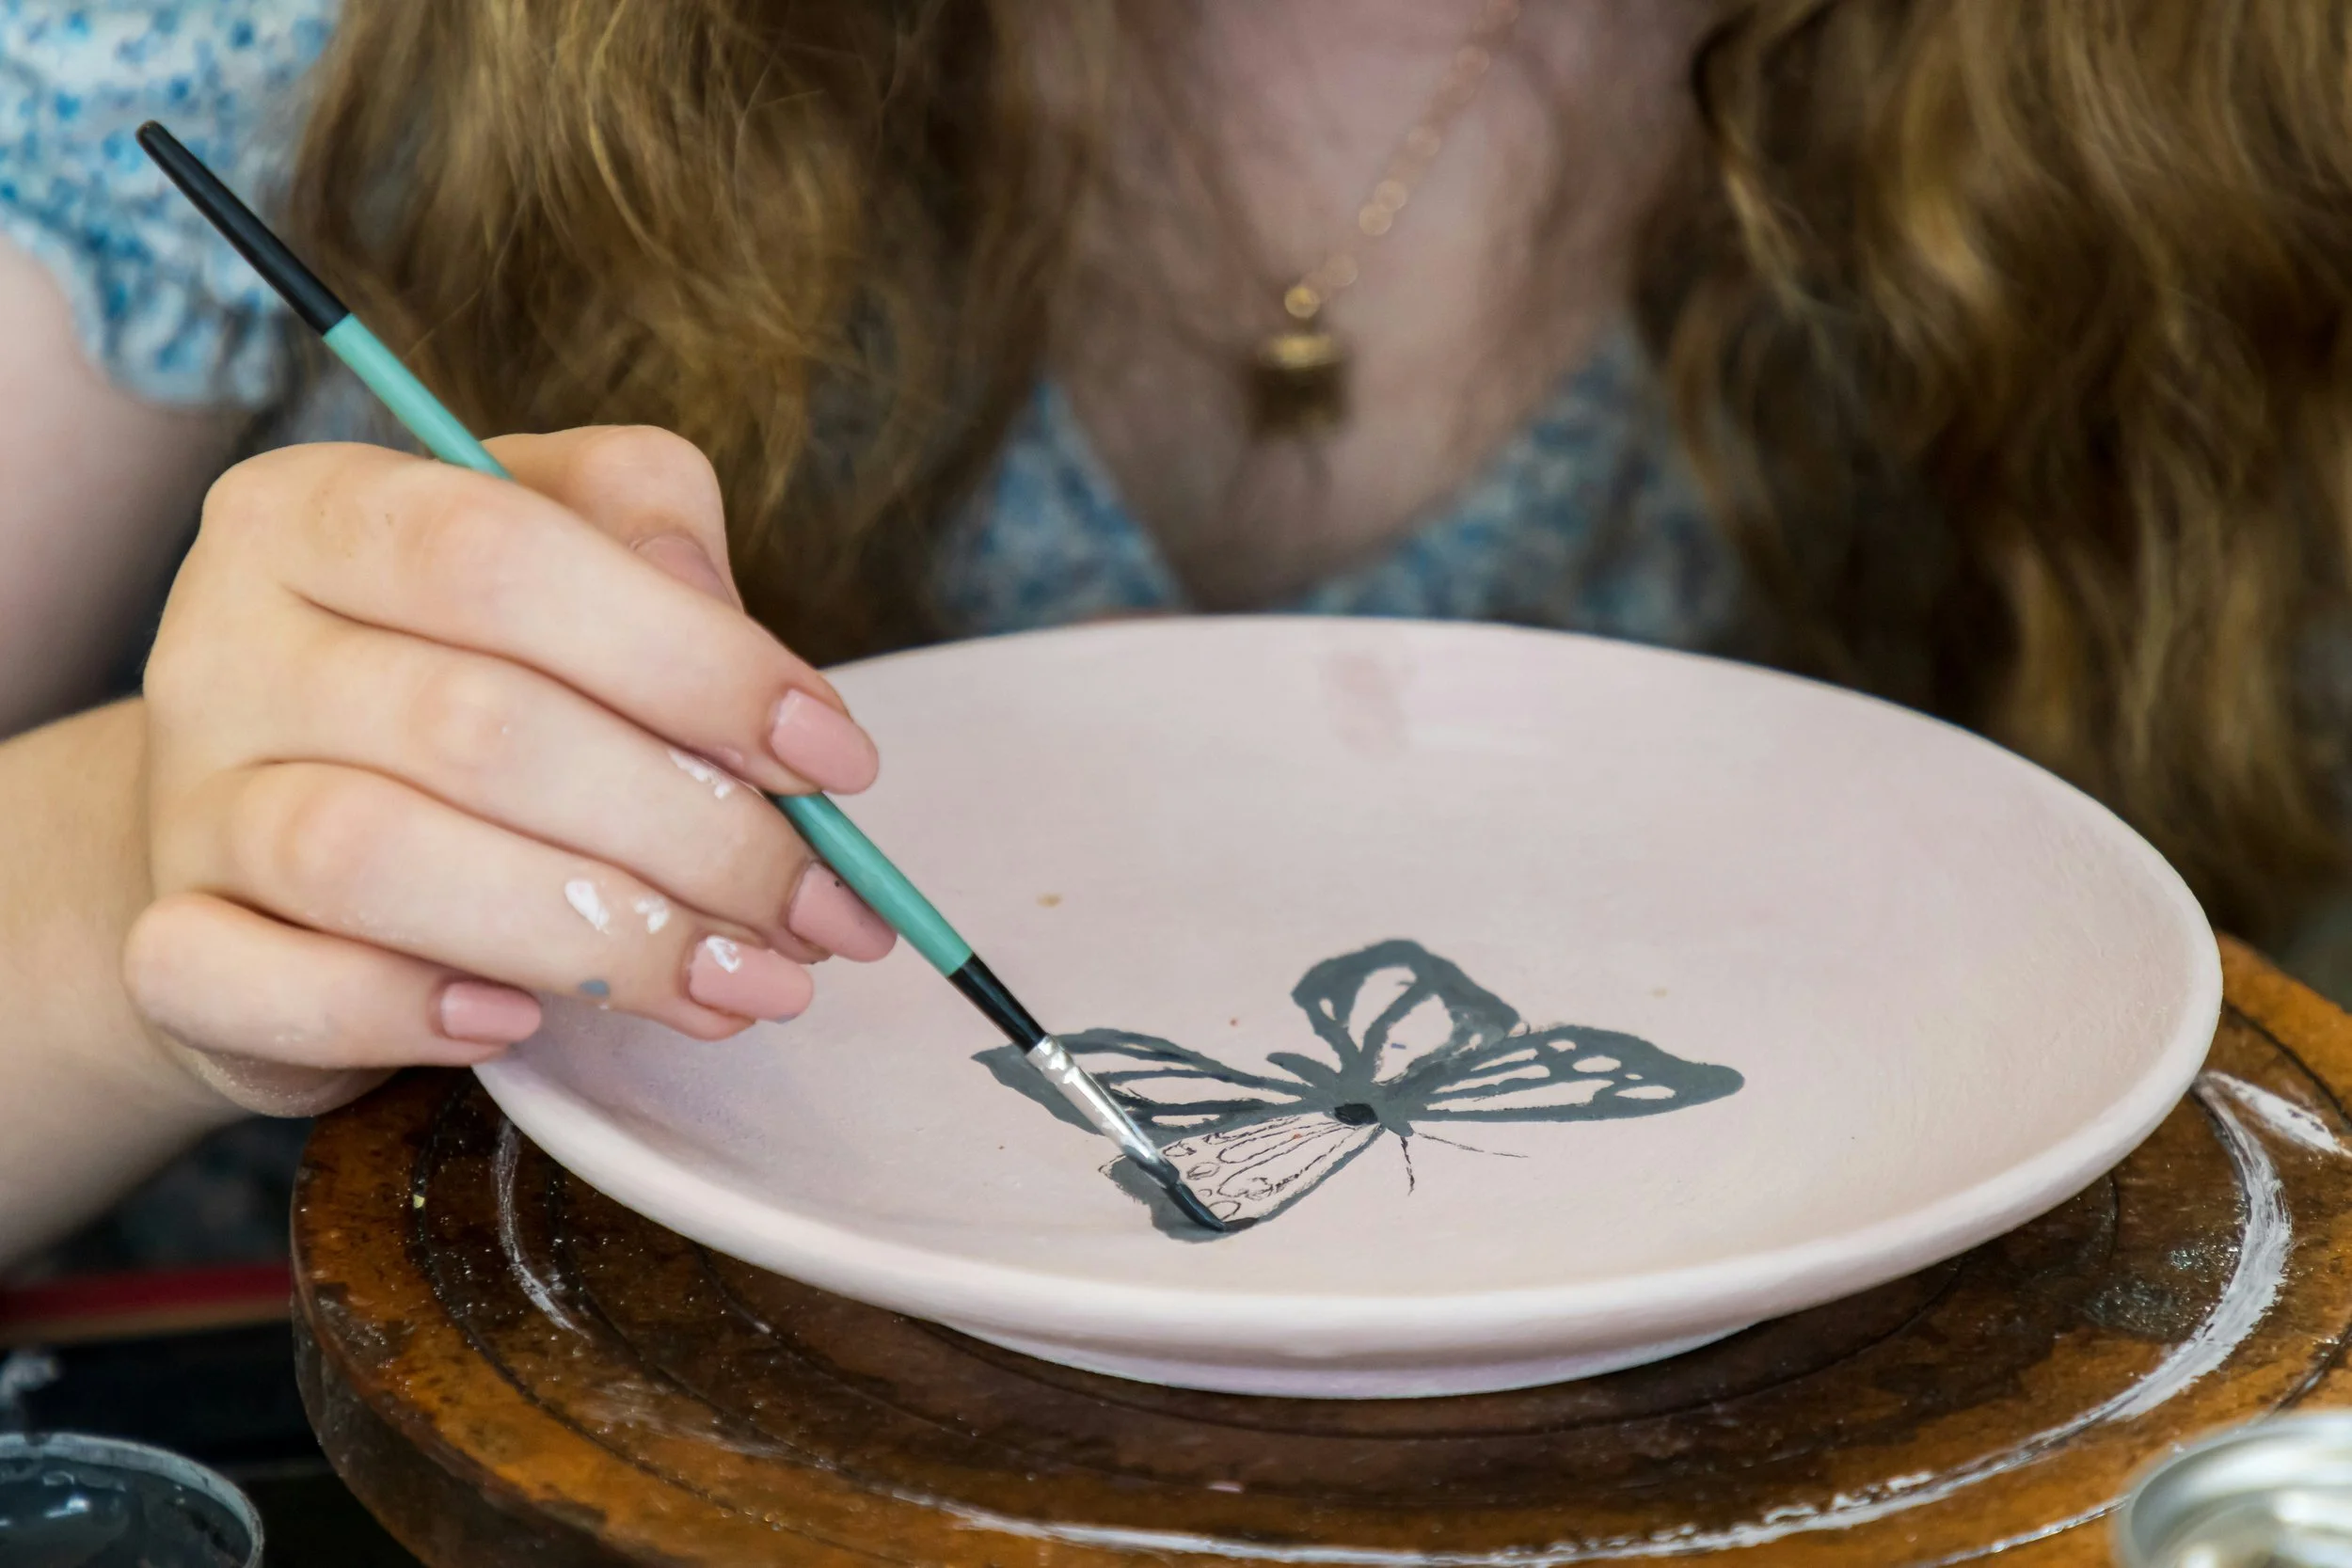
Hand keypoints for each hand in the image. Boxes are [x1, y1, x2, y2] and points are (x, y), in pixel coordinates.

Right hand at [123, 427, 896, 1114]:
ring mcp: (185, 801)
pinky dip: (401, 1013)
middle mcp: (227, 640)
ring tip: (741, 982)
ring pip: (374, 859)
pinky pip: (265, 987)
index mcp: (321, 508)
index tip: (838, 761)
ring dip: (596, 938)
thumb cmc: (460, 678)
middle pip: (476, 725)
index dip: (694, 659)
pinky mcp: (168, 950)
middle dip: (695, 833)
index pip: (502, 552)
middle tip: (823, 913)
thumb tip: (738, 639)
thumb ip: (650, 539)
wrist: (268, 842)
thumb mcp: (562, 562)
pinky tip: (518, 1026)